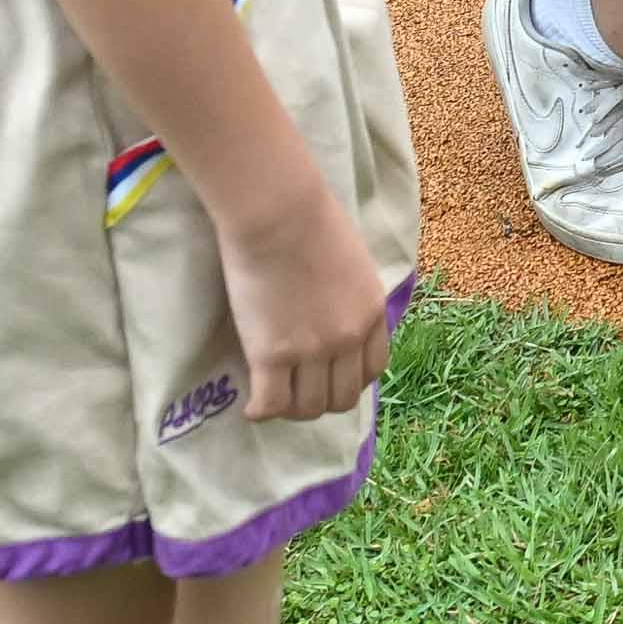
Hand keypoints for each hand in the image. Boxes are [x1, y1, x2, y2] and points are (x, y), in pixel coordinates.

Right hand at [202, 164, 396, 423]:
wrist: (279, 211)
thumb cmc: (309, 218)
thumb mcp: (352, 260)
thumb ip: (350, 294)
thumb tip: (334, 310)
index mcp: (372, 312)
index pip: (372, 370)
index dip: (349, 382)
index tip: (329, 379)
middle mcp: (348, 338)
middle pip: (341, 397)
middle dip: (320, 401)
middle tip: (296, 392)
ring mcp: (312, 350)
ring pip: (307, 407)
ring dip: (290, 409)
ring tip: (272, 399)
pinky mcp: (272, 354)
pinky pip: (270, 404)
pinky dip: (260, 412)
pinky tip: (250, 409)